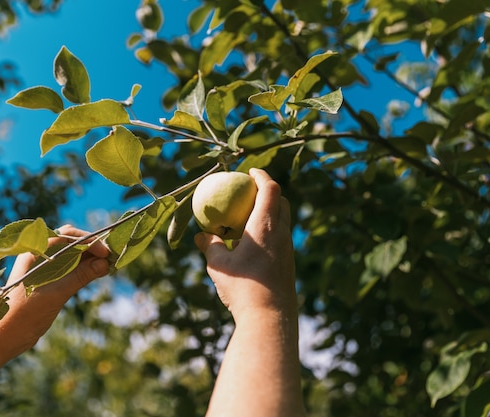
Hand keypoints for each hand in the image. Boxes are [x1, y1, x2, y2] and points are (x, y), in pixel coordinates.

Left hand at [0, 225, 109, 353]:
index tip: (106, 253)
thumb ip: (80, 276)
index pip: (67, 235)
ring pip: (73, 255)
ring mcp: (45, 268)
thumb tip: (104, 264)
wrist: (4, 337)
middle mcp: (40, 255)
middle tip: (111, 257)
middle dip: (92, 247)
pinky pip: (71, 267)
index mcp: (35, 252)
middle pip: (71, 242)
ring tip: (109, 265)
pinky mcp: (50, 280)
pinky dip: (86, 268)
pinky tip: (99, 272)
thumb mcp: (55, 294)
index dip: (89, 241)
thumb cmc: (23, 314)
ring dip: (91, 258)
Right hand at [194, 168, 295, 320]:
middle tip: (250, 191)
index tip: (250, 171)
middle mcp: (281, 233)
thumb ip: (210, 245)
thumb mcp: (219, 265)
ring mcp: (288, 249)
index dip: (261, 176)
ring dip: (269, 212)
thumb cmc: (243, 288)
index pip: (270, 189)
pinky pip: (280, 237)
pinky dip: (269, 231)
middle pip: (282, 202)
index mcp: (265, 226)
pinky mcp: (289, 263)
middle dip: (268, 191)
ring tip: (248, 217)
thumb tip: (201, 235)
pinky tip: (252, 244)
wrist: (270, 317)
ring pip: (282, 221)